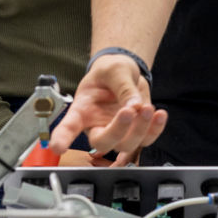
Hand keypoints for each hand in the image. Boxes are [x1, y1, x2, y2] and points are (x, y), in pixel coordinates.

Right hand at [50, 54, 167, 164]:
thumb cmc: (111, 71)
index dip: (62, 138)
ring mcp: (117, 131)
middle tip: (129, 111)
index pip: (69, 127)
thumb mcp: (115, 70)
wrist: (126, 74)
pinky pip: (147, 139)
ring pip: (126, 144)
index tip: (57, 147)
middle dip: (118, 131)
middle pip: (103, 141)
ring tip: (148, 108)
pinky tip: (159, 115)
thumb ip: (123, 86)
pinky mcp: (136, 132)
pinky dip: (155, 129)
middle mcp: (97, 125)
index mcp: (82, 110)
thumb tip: (134, 105)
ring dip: (141, 129)